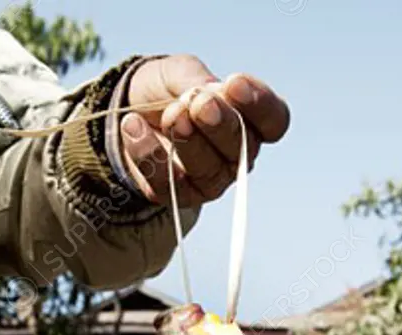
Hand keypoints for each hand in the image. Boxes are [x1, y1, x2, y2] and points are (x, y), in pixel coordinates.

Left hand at [120, 55, 289, 207]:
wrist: (129, 111)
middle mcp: (236, 155)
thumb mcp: (180, 72)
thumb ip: (196, 81)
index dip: (259, 106)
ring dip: (188, 141)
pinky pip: (169, 184)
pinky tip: (133, 126)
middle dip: (220, 123)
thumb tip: (204, 97)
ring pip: (209, 170)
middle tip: (198, 103)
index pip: (273, 121)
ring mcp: (210, 180)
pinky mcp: (178, 196)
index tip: (234, 83)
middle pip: (242, 148)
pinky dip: (149, 155)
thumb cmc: (166, 90)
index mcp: (249, 121)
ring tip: (169, 115)